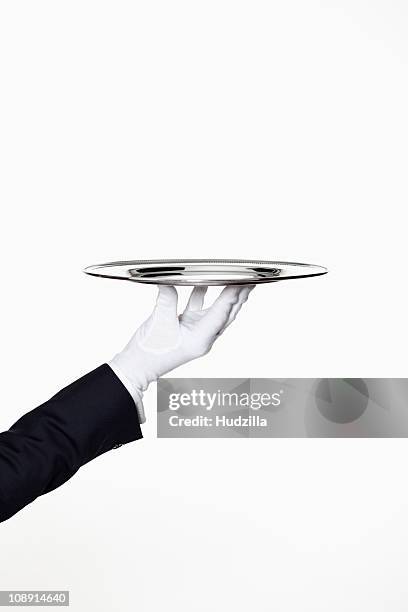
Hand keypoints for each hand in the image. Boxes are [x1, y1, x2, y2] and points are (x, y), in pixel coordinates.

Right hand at [109, 284, 254, 421]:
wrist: (137, 367)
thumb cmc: (149, 352)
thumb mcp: (159, 321)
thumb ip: (167, 299)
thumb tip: (169, 282)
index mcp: (201, 338)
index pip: (222, 313)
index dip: (233, 295)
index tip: (243, 282)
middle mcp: (203, 337)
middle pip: (226, 313)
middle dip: (239, 297)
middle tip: (250, 280)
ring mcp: (196, 333)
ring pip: (216, 311)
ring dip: (225, 296)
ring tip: (236, 281)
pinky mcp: (187, 329)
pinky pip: (199, 309)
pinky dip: (202, 296)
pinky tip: (204, 283)